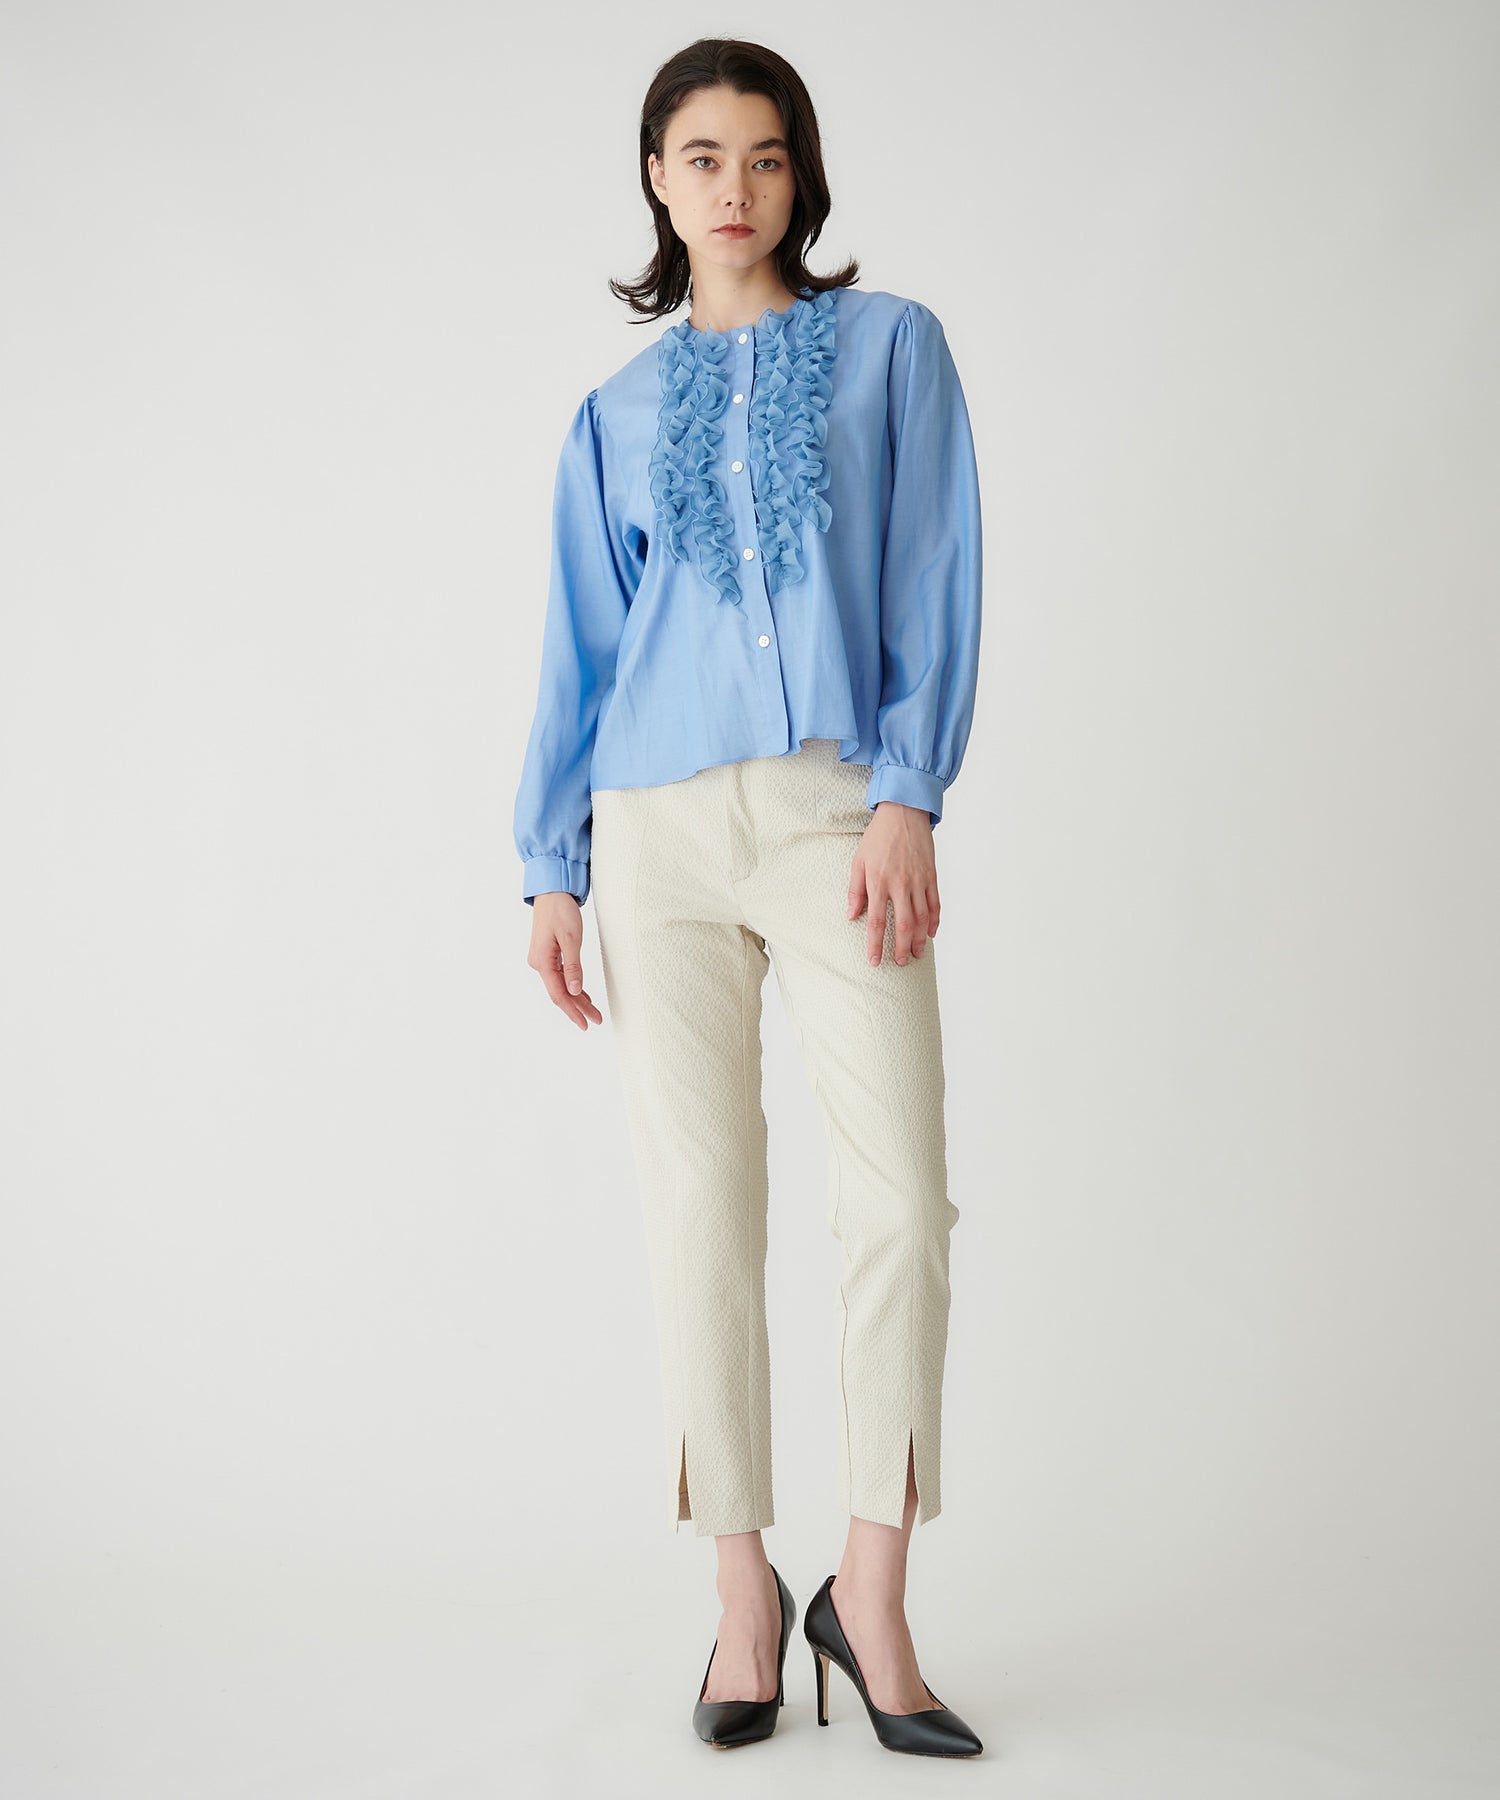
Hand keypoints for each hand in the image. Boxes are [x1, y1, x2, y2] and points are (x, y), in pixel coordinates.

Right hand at [527, 891, 603, 1029]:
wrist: (551, 891)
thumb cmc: (560, 911)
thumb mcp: (571, 938)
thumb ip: (573, 966)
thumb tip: (575, 991)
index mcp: (542, 962)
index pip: (559, 995)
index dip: (573, 1011)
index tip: (586, 1023)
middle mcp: (540, 964)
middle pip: (560, 993)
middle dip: (578, 1008)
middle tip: (596, 1020)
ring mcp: (543, 960)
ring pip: (561, 986)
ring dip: (577, 999)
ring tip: (593, 1012)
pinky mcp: (548, 954)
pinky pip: (561, 976)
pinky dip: (573, 986)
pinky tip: (582, 994)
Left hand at [848, 802, 939, 965]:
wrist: (903, 813)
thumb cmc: (878, 837)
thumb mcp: (858, 861)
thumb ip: (855, 891)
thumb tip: (851, 916)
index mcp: (878, 882)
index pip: (876, 921)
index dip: (875, 944)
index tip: (874, 961)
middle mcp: (900, 884)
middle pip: (903, 925)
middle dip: (901, 948)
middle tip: (899, 963)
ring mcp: (919, 881)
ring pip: (922, 918)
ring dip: (918, 939)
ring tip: (915, 955)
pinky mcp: (932, 876)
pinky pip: (935, 904)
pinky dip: (934, 921)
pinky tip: (930, 933)